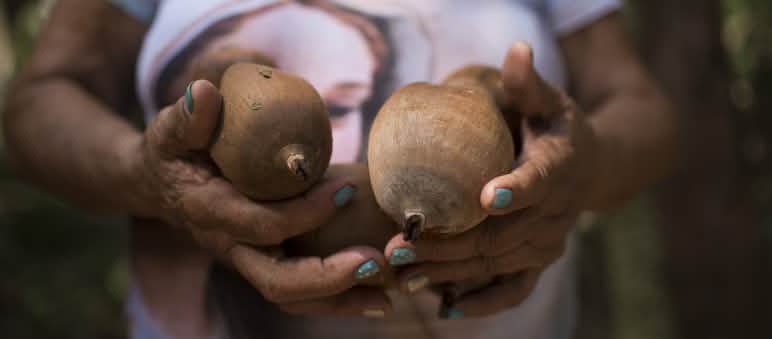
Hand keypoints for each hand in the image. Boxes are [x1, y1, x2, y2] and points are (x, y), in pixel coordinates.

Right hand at [136, 79, 390, 316]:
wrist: (162, 185)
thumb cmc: (173, 151)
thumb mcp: (171, 130)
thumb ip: (188, 117)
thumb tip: (206, 93)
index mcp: (211, 214)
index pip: (261, 224)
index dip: (306, 213)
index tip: (348, 189)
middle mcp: (230, 247)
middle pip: (277, 282)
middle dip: (328, 277)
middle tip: (375, 260)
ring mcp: (249, 260)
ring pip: (292, 297)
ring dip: (341, 299)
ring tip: (388, 295)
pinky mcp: (266, 261)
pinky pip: (301, 292)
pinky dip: (338, 297)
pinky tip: (378, 294)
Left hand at [383, 42, 599, 317]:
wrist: (594, 167)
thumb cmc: (557, 126)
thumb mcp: (548, 100)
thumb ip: (528, 83)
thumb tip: (516, 49)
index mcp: (561, 165)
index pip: (541, 178)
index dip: (517, 188)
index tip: (486, 196)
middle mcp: (557, 211)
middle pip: (502, 232)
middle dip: (450, 243)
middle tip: (401, 246)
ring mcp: (548, 241)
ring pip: (496, 263)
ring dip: (449, 272)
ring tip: (402, 274)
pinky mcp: (539, 260)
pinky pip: (515, 289)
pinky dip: (484, 301)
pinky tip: (446, 308)